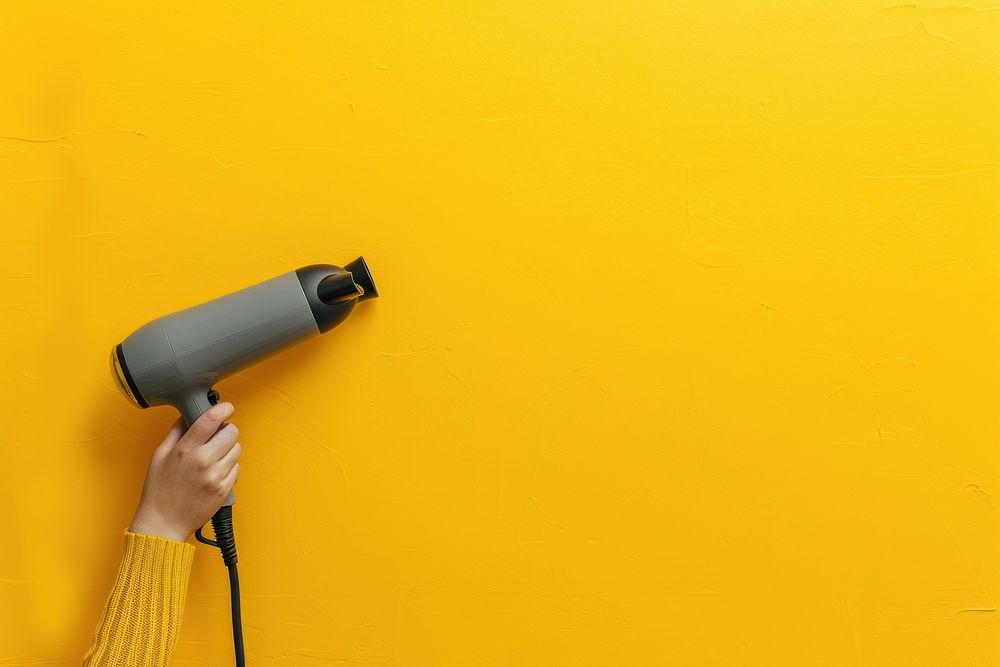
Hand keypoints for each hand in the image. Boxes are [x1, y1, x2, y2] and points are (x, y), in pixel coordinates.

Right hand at [129, 402, 241, 541]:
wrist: (163, 522)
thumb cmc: (159, 490)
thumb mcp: (159, 456)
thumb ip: (176, 432)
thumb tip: (187, 414)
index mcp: (185, 449)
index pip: (211, 419)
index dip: (223, 409)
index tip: (226, 407)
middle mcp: (203, 461)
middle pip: (231, 432)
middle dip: (227, 431)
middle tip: (218, 437)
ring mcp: (215, 476)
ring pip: (237, 449)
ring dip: (229, 449)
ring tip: (214, 457)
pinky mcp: (223, 489)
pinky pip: (237, 468)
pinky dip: (229, 467)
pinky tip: (215, 472)